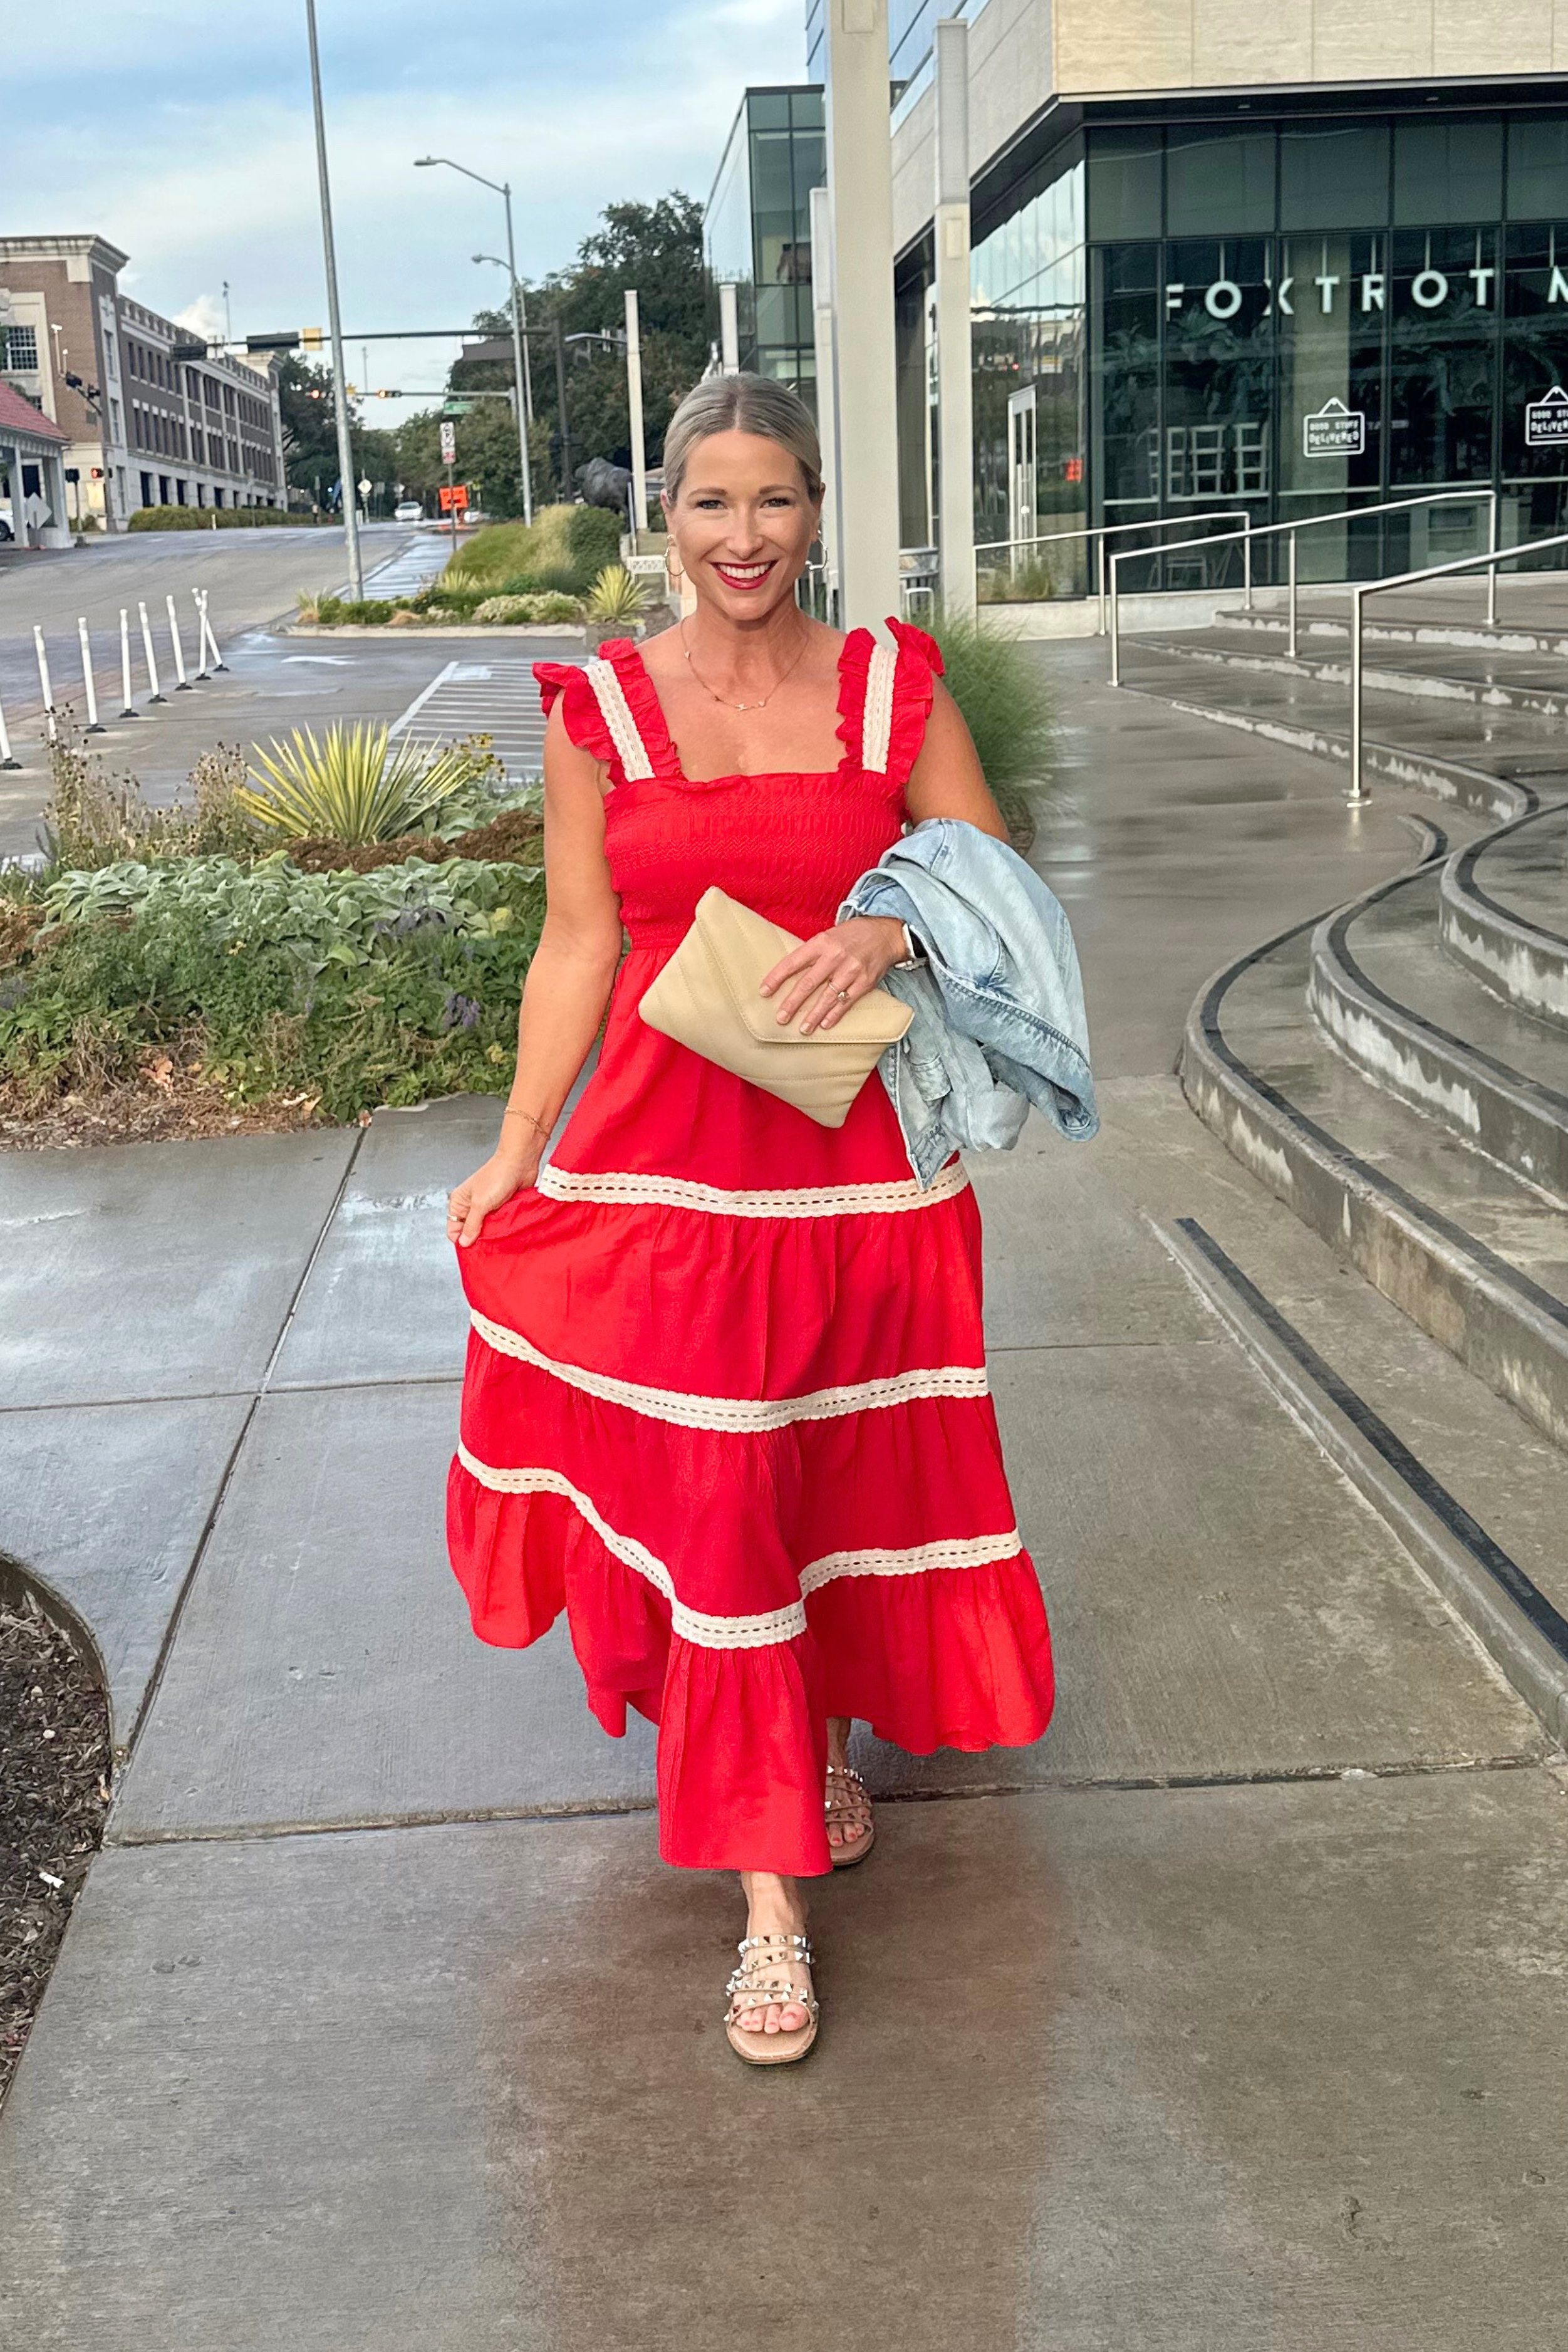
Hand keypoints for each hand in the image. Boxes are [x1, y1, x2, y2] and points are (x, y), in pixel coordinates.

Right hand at [446, 1145, 537, 1246]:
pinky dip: (504, 1229)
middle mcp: (471, 1206)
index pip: (454, 1230)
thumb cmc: (497, 1176)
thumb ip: (472, 1225)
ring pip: (486, 1230)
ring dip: (493, 1235)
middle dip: (478, 1239)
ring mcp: (487, 1208)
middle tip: (488, 1246)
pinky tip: (508, 1232)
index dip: (461, 1240)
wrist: (520, 1163)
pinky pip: (500, 1225)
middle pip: (470, 1232)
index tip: (473, 1250)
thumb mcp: (480, 1204)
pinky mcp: (502, 1209)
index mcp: (459, 1203)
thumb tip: (464, 1243)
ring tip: (499, 1237)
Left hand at [758, 915, 906, 1033]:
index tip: (764, 991)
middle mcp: (834, 956)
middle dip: (792, 1003)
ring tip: (802, 1028)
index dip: (776, 978)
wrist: (885, 934)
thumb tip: (790, 973)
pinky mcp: (865, 982)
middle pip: (808, 983)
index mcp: (821, 942)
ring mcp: (851, 970)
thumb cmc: (852, 935)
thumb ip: (812, 953)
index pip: (793, 962)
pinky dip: (835, 1014)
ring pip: (827, 997)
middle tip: (780, 1018)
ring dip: (813, 1015)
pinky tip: (825, 1024)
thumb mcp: (828, 936)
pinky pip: (847, 1002)